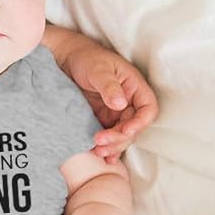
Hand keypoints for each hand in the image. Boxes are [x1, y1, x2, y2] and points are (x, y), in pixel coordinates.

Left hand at [61, 42, 157, 161]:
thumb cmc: (86, 58)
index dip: (140, 122)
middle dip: (119, 138)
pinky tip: (102, 157)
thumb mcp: (98, 69)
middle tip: (100, 141)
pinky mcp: (103, 120)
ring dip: (113, 146)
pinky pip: (109, 137)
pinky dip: (107, 148)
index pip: (148, 109)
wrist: (65, 60)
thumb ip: (109, 86)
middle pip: (134, 127)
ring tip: (98, 151)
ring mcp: (116, 113)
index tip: (126, 130)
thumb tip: (121, 104)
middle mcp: (128, 102)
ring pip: (122, 136)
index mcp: (134, 87)